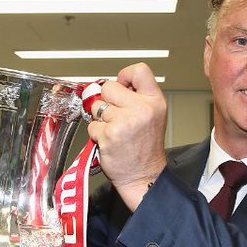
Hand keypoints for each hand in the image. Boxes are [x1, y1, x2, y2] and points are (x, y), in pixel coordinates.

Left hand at [87, 63, 166, 210]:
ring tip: (114, 131)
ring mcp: (124, 122)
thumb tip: (110, 86)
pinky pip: (92, 125)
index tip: (121, 86)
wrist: (144, 176)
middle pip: (109, 87)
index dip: (124, 76)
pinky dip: (97, 134)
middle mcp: (142, 109)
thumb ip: (136, 98)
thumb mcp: (152, 117)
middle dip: (107, 101)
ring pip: (97, 107)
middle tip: (116, 116)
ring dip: (100, 119)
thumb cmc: (145, 149)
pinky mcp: (109, 134)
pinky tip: (110, 142)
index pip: (139, 70)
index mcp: (155, 101)